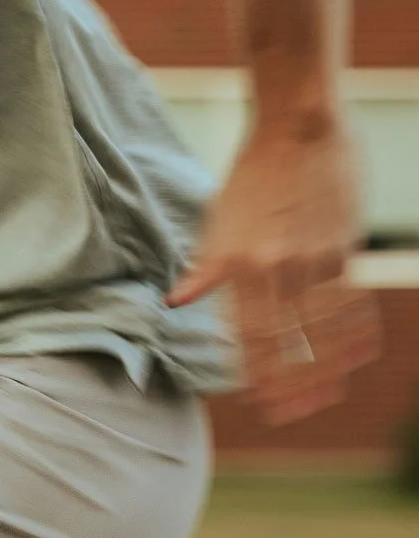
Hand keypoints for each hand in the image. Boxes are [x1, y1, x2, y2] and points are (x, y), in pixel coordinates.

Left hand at [167, 115, 380, 424]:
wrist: (298, 123)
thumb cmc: (253, 171)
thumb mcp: (218, 220)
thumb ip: (205, 267)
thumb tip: (176, 301)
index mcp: (240, 264)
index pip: (246, 335)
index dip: (252, 372)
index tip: (257, 399)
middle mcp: (276, 267)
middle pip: (284, 341)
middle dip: (289, 383)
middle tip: (292, 414)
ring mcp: (313, 259)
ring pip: (321, 328)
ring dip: (326, 367)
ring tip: (329, 395)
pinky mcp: (343, 246)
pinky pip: (351, 299)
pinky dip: (356, 330)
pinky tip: (360, 352)